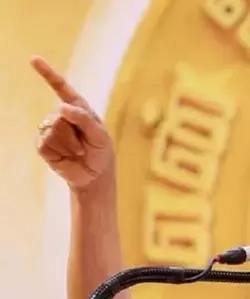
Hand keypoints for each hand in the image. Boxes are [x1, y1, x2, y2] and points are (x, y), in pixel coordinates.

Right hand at [31, 56, 114, 190]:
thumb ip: (84, 119)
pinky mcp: (42, 144)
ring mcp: (50, 129)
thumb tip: (62, 107)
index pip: (62, 88)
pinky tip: (67, 156)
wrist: (94, 175)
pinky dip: (60, 151)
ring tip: (78, 152)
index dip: (48, 73)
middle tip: (85, 146)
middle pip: (60, 116)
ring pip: (53, 130)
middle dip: (75, 134)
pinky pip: (46, 143)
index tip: (34, 60)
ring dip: (70, 145)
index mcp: (78, 108)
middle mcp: (61, 115)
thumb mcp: (100, 135)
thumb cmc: (100, 152)